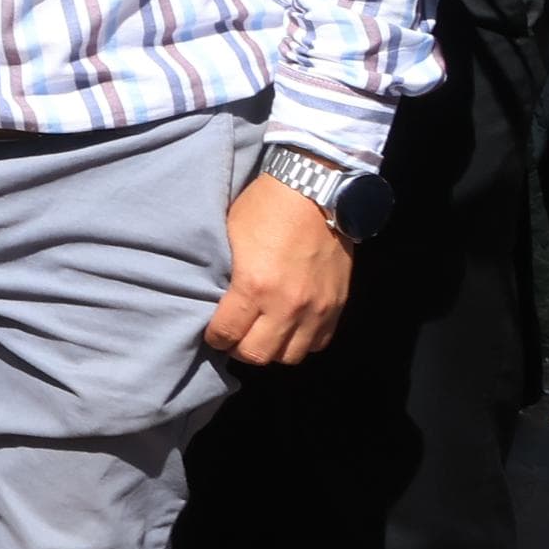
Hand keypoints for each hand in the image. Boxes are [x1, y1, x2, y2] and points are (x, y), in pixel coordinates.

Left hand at [205, 169, 353, 365]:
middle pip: (258, 355)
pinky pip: (317, 343)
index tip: (211, 333)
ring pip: (290, 356)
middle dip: (239, 350)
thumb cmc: (264, 209)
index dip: (214, 338)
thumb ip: (224, 276)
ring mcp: (316, 309)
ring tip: (261, 335)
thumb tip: (214, 302)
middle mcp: (287, 305)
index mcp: (254, 286)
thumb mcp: (230, 238)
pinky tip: (288, 329)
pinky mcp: (337, 306)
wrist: (315, 193)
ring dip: (271, 350)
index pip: (227, 333)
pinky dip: (300, 342)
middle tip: (233, 338)